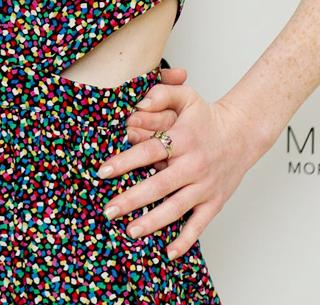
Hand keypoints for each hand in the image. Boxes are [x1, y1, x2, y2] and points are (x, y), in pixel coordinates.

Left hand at [97, 81, 261, 259]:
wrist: (242, 134)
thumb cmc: (206, 116)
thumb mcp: (185, 96)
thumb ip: (160, 92)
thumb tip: (137, 104)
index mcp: (183, 140)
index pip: (149, 151)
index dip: (125, 161)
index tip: (102, 171)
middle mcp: (193, 165)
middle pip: (158, 185)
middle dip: (131, 199)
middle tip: (108, 210)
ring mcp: (205, 187)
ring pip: (176, 208)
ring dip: (152, 222)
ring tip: (129, 231)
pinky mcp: (214, 202)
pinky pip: (199, 225)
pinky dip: (185, 240)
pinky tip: (168, 252)